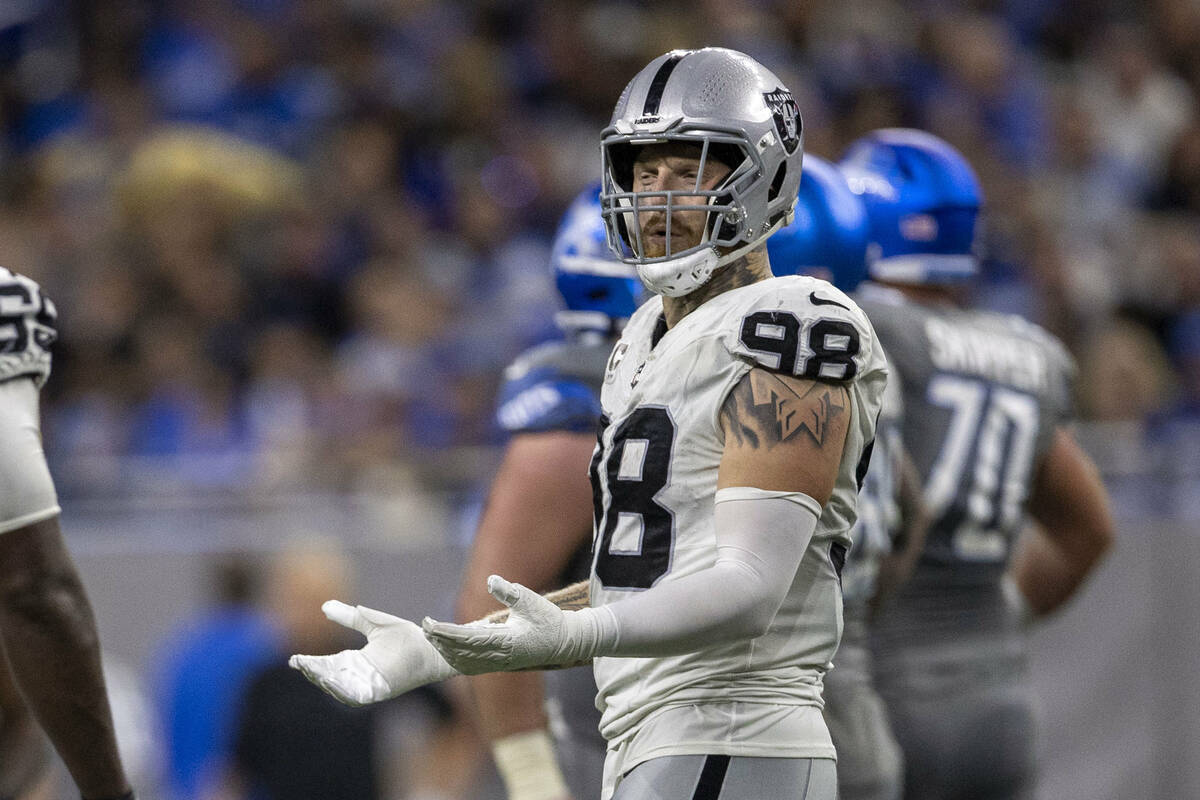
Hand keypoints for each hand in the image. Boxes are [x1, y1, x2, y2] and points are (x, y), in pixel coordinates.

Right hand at [289, 600, 457, 705]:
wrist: (432, 645)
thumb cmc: (407, 637)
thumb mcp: (373, 623)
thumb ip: (351, 617)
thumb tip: (325, 606)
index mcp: (358, 662)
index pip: (328, 665)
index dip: (311, 664)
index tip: (294, 660)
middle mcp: (361, 676)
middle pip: (331, 678)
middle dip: (314, 673)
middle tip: (300, 664)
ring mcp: (371, 685)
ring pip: (341, 689)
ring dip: (326, 681)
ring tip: (312, 670)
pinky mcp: (382, 690)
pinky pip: (359, 695)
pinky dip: (345, 690)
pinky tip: (334, 682)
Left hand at [422, 575, 594, 673]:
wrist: (565, 643)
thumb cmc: (549, 620)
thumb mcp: (532, 601)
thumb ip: (510, 591)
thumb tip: (491, 579)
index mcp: (506, 641)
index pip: (468, 638)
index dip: (447, 632)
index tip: (430, 625)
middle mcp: (500, 655)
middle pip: (462, 651)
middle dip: (441, 640)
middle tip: (424, 627)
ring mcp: (500, 662)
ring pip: (465, 660)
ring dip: (447, 650)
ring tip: (431, 637)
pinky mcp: (501, 662)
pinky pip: (474, 665)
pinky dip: (458, 659)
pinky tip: (449, 653)